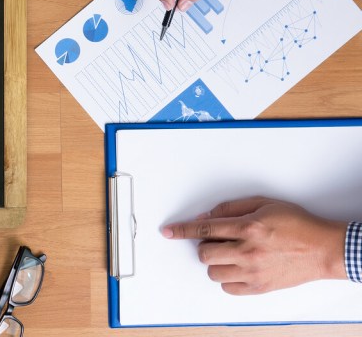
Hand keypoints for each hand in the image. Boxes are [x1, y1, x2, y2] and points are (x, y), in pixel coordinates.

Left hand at [162, 197, 346, 294]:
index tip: (168, 231)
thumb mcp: (265, 204)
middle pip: (205, 253)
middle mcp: (249, 251)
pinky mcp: (260, 287)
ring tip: (232, 254)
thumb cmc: (298, 225)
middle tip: (219, 241)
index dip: (182, 230)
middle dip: (205, 245)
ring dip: (216, 262)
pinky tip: (238, 268)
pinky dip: (228, 279)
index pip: (205, 228)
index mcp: (249, 227)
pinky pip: (228, 288)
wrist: (324, 249)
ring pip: (213, 272)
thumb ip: (232, 209)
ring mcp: (254, 271)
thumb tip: (207, 216)